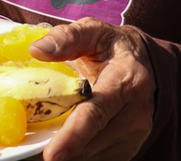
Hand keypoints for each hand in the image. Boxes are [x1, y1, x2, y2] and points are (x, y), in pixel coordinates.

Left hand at [29, 17, 154, 160]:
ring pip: (94, 153)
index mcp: (126, 80)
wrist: (143, 62)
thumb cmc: (111, 46)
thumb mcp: (91, 31)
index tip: (52, 155)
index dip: (73, 136)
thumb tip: (37, 50)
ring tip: (57, 132)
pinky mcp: (131, 147)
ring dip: (71, 149)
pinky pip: (99, 157)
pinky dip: (80, 152)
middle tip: (38, 142)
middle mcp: (137, 111)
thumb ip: (66, 38)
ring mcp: (137, 133)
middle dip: (64, 145)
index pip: (96, 113)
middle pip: (93, 139)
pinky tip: (71, 137)